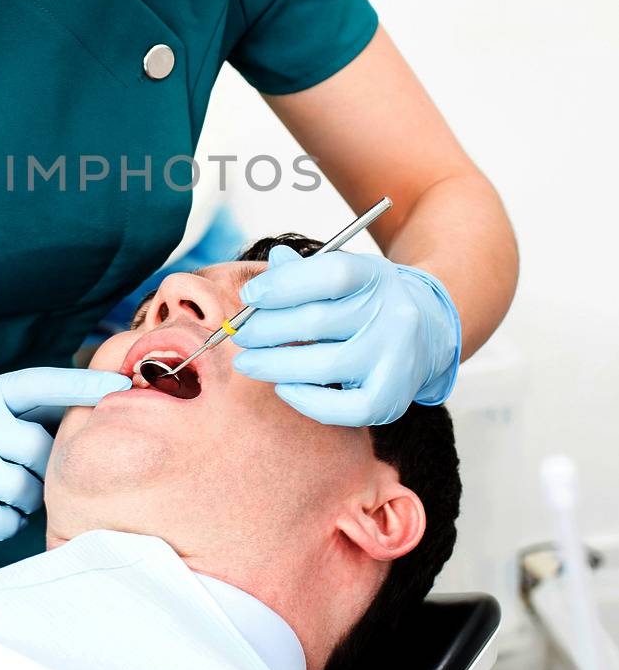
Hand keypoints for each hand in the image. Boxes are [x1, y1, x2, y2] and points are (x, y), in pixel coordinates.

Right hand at [0, 366, 130, 537]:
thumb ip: (16, 409)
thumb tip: (81, 413)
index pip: (40, 383)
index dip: (82, 387)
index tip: (123, 386)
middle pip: (38, 447)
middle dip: (44, 468)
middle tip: (31, 474)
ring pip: (23, 488)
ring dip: (26, 500)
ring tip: (7, 495)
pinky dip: (5, 524)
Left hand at [230, 245, 460, 425]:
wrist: (429, 334)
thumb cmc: (370, 302)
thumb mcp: (346, 274)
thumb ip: (307, 271)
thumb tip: (274, 261)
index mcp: (377, 277)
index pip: (329, 274)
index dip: (282, 285)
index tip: (249, 298)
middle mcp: (393, 315)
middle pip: (318, 321)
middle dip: (266, 329)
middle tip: (239, 334)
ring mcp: (395, 359)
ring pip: (324, 365)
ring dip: (275, 365)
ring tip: (248, 362)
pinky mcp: (391, 398)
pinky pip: (342, 408)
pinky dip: (306, 400)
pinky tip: (283, 388)